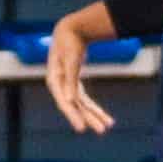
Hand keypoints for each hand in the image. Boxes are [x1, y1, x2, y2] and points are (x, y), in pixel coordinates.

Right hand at [43, 10, 119, 135]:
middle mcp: (59, 87)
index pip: (64, 102)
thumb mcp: (70, 59)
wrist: (70, 30)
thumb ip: (70, 79)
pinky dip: (94, 108)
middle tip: (102, 131)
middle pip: (75, 106)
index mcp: (54, 81)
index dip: (73, 116)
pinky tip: (105, 117)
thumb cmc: (69, 42)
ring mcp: (66, 87)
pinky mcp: (74, 86)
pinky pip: (84, 101)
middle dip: (89, 118)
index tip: (82, 128)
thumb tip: (69, 100)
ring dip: (94, 115)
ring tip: (108, 126)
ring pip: (81, 105)